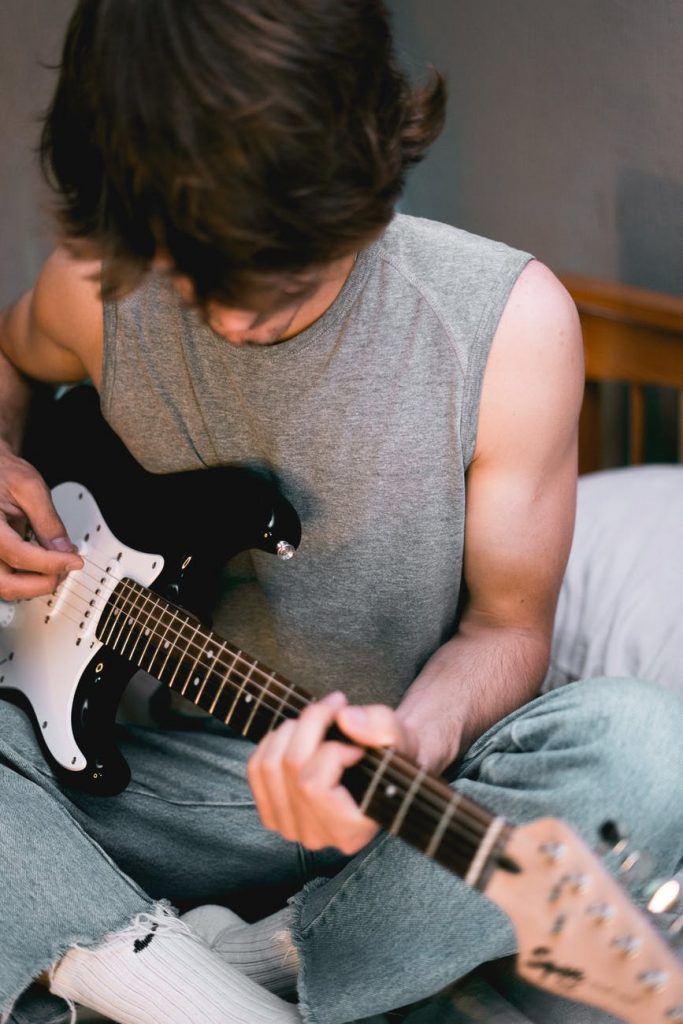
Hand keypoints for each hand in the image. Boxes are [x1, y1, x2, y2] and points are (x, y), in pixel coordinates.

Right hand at [0, 442, 81, 599]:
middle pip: (6, 584)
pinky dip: (27, 577)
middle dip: (42, 583)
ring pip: (6, 586)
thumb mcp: (30, 488)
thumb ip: (47, 521)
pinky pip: (7, 577)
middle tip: (66, 569)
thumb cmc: (3, 472)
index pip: (18, 555)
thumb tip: (64, 550)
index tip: (74, 561)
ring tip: (58, 565)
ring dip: (35, 584)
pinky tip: (45, 564)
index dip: (51, 563)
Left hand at [247, 691, 419, 854]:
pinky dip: (272, 740)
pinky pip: (255, 770)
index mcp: (351, 831)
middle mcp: (318, 837)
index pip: (314, 786)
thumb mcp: (401, 738)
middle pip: (290, 768)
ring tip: (319, 718)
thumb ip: (382, 728)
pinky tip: (297, 732)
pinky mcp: (273, 813)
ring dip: (292, 728)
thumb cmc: (393, 758)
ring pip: (269, 765)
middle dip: (311, 723)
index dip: (333, 750)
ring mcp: (291, 828)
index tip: (357, 744)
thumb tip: (345, 719)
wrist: (382, 770)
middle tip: (336, 707)